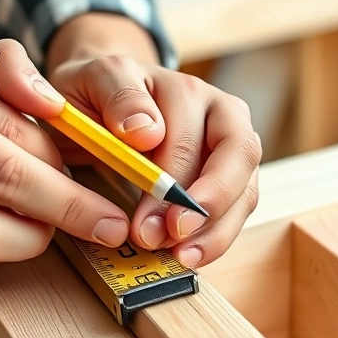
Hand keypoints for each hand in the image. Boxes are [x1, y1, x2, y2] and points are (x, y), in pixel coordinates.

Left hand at [44, 16, 261, 268]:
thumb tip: (148, 132)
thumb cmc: (96, 95)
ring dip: (214, 227)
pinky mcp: (232, 175)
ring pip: (244, 186)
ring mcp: (231, 144)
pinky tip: (190, 255)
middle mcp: (218, 109)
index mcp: (182, 87)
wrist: (103, 100)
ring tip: (180, 255)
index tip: (148, 208)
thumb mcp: (92, 82)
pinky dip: (216, 236)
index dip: (173, 174)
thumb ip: (118, 96)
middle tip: (165, 236)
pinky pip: (239, 208)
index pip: (191, 132)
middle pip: (235, 156)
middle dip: (201, 204)